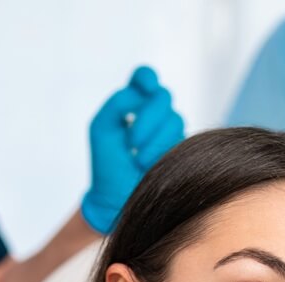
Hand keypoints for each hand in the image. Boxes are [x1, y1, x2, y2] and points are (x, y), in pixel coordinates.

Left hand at [81, 66, 185, 233]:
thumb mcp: (103, 128)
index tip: (144, 88)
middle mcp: (153, 114)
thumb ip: (118, 103)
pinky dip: (161, 151)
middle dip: (147, 118)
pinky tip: (148, 165)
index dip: (146, 78)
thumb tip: (142, 92)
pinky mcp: (181, 148)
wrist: (117, 200)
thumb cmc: (107, 164)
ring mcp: (169, 131)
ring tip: (137, 160)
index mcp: (132, 104)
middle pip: (163, 97)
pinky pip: (181, 138)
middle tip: (131, 141)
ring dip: (153, 140)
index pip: (144, 78)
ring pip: (175, 119)